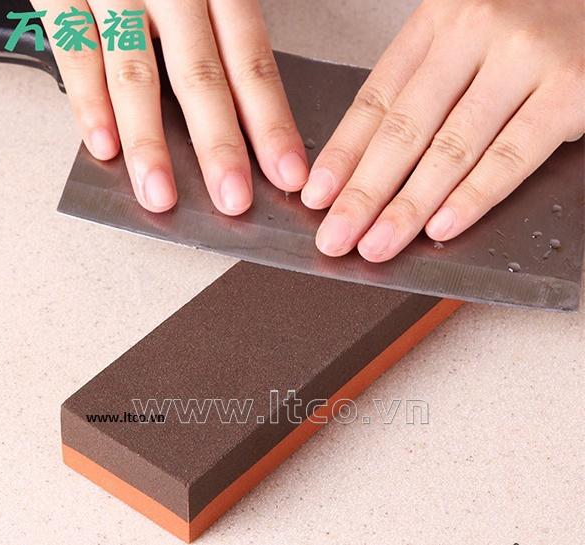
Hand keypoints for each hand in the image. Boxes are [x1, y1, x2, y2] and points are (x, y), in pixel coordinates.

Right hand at [33, 0, 307, 213]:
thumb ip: (227, 28)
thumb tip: (255, 106)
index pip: (252, 63)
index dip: (271, 123)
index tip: (287, 171)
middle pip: (201, 77)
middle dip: (219, 146)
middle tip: (233, 197)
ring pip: (137, 74)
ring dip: (149, 142)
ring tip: (161, 193)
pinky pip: (76, 52)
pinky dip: (88, 102)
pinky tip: (104, 146)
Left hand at [302, 0, 584, 260]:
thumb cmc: (532, 23)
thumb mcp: (466, 40)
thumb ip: (423, 87)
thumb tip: (366, 160)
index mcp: (438, 22)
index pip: (376, 100)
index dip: (342, 154)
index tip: (317, 195)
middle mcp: (475, 32)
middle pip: (404, 128)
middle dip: (363, 192)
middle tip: (336, 234)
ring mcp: (524, 60)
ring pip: (450, 148)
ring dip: (407, 206)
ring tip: (376, 243)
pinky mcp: (571, 89)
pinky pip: (512, 155)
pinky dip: (473, 197)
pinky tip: (440, 227)